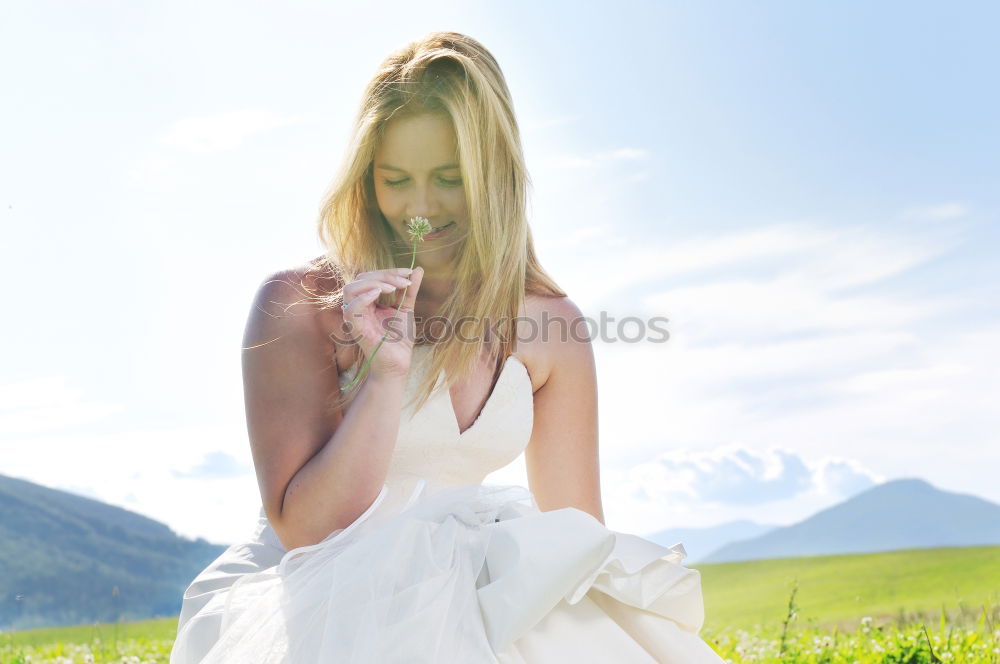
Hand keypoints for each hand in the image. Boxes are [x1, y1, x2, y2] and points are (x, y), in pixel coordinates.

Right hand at [339, 266, 423, 380]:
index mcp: (368, 301)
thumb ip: (409, 289)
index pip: (371, 277)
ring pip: (351, 289)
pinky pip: (351, 308)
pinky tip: (380, 294)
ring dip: (373, 283)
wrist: (399, 363)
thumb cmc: (400, 339)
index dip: (389, 271)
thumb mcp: (406, 308)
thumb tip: (417, 268)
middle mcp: (358, 307)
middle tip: (404, 282)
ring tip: (393, 288)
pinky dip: (363, 298)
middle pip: (361, 279)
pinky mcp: (355, 328)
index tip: (409, 272)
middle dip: (384, 275)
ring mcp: (355, 317)